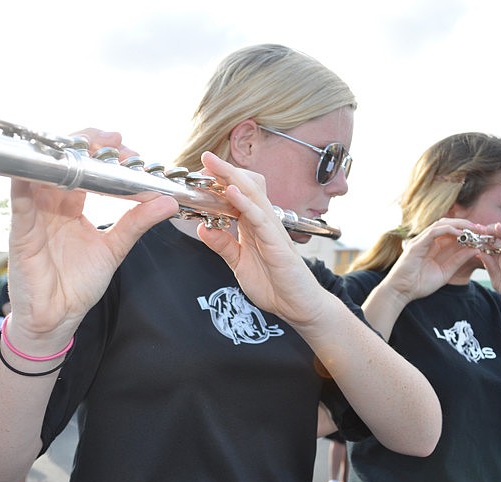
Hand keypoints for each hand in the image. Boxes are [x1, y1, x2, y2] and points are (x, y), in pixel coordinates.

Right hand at [6, 128, 178, 354]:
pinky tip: (36, 166)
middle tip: (113, 140)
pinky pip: (19, 200)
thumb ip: (137, 223)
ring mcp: (34, 215)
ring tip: (85, 144)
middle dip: (87, 146)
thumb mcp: (114, 248)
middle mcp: (50, 205)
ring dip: (62, 155)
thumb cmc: (78, 284)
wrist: (57, 318)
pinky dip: (25, 180)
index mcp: (70, 207)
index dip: (103, 155)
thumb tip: (168, 201)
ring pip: (41, 173)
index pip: (85, 170)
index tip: (126, 147)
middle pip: (63, 163)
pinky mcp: (21, 231)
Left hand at [196, 152, 326, 327]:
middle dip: (225, 171)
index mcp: (253, 225)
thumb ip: (223, 245)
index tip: (202, 170)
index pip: (237, 195)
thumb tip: (203, 228)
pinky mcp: (277, 241)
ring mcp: (272, 229)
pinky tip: (230, 193)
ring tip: (214, 166)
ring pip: (253, 195)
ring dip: (232, 178)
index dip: (220, 181)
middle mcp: (264, 221)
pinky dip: (244, 203)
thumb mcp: (238, 263)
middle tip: (206, 157)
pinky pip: (259, 217)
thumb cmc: (274, 284)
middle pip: (246, 187)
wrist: (298, 305)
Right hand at [380, 218, 479, 302]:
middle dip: (466, 224)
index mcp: (434, 246)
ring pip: (442, 224)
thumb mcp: (446, 272)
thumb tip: (475, 249)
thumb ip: (458, 260)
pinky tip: (460, 233)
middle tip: (481, 228)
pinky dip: (448, 230)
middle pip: (448, 224)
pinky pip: (434, 232)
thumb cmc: (419, 284)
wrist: (401, 292)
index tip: (483, 234)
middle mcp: (427, 240)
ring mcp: (421, 241)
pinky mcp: (416, 244)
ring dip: (459, 224)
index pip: (452, 232)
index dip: (468, 231)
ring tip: (474, 228)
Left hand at [477, 223, 500, 309]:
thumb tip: (478, 253)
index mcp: (500, 257)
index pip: (487, 243)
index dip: (476, 238)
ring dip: (494, 228)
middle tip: (472, 229)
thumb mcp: (498, 281)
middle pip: (495, 234)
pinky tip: (497, 228)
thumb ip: (489, 267)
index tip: (464, 234)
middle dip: (483, 230)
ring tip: (483, 228)